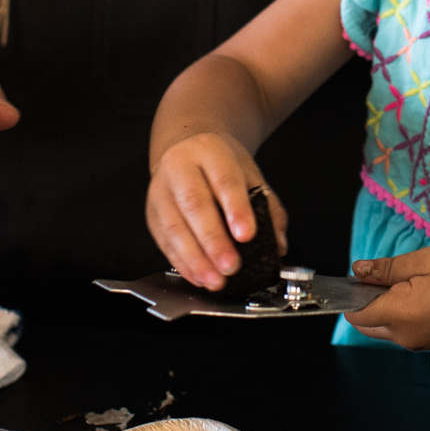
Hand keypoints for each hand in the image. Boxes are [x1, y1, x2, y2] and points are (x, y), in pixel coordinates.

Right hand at [147, 133, 286, 290]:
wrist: (188, 150)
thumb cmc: (220, 165)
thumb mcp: (248, 173)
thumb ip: (267, 206)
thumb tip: (277, 243)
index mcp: (209, 151)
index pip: (224, 180)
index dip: (236, 209)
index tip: (247, 235)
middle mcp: (179, 167)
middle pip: (194, 204)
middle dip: (213, 240)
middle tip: (231, 265)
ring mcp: (160, 190)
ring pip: (174, 227)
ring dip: (196, 259)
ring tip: (215, 279)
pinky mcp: (151, 214)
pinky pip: (164, 242)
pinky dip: (182, 263)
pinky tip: (199, 276)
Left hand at [344, 246, 429, 351]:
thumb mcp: (428, 261)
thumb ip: (388, 268)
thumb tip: (358, 270)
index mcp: (399, 316)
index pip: (355, 313)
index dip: (354, 291)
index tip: (370, 271)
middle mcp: (406, 338)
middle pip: (370, 323)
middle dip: (372, 300)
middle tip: (398, 273)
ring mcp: (423, 344)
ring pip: (391, 327)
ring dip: (393, 307)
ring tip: (423, 280)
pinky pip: (411, 330)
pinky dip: (411, 314)